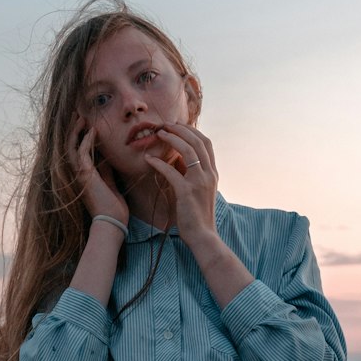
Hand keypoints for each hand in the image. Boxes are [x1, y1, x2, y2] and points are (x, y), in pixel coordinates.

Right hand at [68, 118, 128, 224]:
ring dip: (76, 131)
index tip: (86, 124)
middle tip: (77, 114)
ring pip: (71, 147)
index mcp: (84, 176)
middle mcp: (78, 174)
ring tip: (81, 117)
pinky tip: (93, 131)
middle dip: (73, 130)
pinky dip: (86, 141)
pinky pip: (81, 153)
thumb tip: (106, 158)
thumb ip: (106, 171)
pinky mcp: (84, 176)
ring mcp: (79, 175)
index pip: (78, 151)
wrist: (112, 223)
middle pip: (69, 146)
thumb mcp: (110, 184)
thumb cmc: (113, 208)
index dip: (79, 136)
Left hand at [143, 122, 218, 245]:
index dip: (192, 131)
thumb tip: (177, 160)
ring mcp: (199, 181)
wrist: (203, 235)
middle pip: (197, 141)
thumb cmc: (197, 215)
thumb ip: (191, 174)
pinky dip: (159, 163)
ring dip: (172, 138)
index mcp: (213, 173)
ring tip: (159, 133)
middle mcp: (209, 174)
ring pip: (188, 150)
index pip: (206, 143)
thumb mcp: (198, 191)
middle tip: (165, 124)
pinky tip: (148, 160)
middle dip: (181, 129)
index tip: (178, 125)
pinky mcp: (187, 191)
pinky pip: (171, 171)